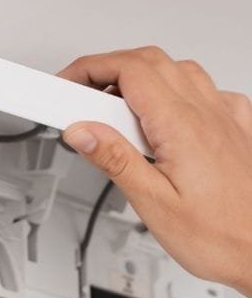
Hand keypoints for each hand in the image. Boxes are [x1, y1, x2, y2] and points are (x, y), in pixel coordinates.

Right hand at [59, 46, 251, 296]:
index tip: (63, 86)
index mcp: (182, 126)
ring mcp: (225, 116)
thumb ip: (115, 160)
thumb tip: (82, 131)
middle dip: (107, 68)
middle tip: (78, 95)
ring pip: (177, 70)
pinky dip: (172, 92)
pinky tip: (160, 117)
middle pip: (151, 62)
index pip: (129, 70)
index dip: (90, 68)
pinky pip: (204, 90)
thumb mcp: (152, 203)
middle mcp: (207, 113)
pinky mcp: (235, 127)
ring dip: (139, 78)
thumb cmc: (218, 235)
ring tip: (112, 111)